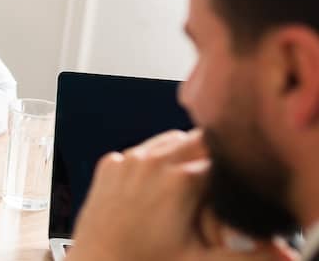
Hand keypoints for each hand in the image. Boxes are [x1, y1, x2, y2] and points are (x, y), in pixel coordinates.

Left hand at [67, 130, 294, 260]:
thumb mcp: (202, 259)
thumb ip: (245, 253)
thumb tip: (281, 255)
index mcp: (181, 179)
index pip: (224, 156)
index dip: (233, 172)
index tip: (231, 190)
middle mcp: (153, 161)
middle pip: (198, 141)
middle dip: (210, 158)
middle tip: (214, 186)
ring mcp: (128, 160)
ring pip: (168, 140)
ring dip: (182, 154)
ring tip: (188, 186)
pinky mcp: (108, 165)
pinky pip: (139, 151)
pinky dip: (151, 161)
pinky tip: (155, 187)